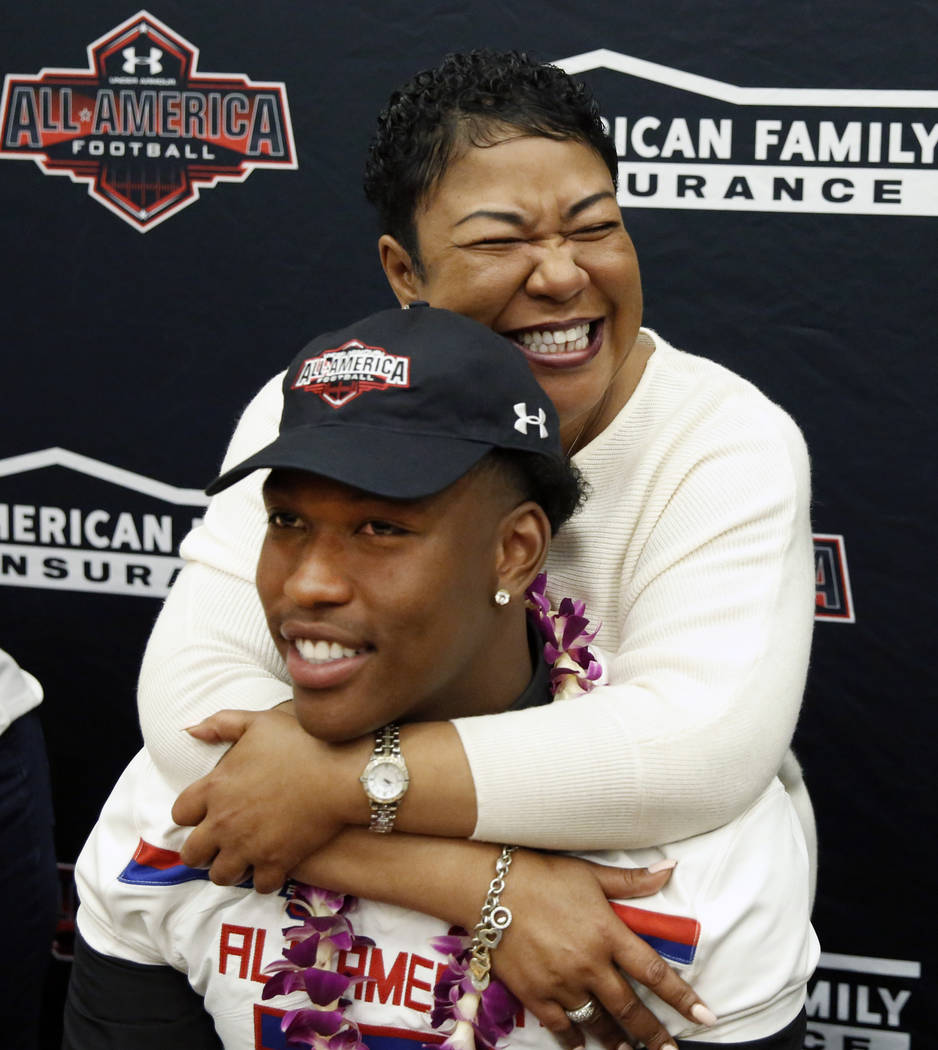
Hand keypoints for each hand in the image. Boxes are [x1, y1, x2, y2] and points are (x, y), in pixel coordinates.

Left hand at [172, 708, 366, 891]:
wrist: (341, 772)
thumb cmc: (302, 742)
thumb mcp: (259, 722)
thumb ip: (221, 724)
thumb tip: (190, 730)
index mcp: (215, 788)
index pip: (180, 814)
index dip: (191, 814)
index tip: (205, 813)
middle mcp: (224, 822)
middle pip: (192, 854)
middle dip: (203, 850)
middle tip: (220, 842)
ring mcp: (248, 846)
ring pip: (220, 875)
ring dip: (229, 867)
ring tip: (244, 856)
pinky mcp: (276, 863)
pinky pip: (259, 886)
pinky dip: (264, 878)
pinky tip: (273, 863)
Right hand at [491, 852, 715, 1049]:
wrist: (489, 888)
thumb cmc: (542, 874)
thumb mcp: (590, 874)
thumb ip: (632, 881)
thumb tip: (670, 870)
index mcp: (608, 934)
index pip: (655, 973)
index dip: (683, 998)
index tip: (706, 1017)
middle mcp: (590, 965)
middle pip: (631, 1009)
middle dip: (653, 1034)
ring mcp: (562, 984)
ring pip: (599, 1023)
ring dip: (618, 1041)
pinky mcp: (535, 995)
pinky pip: (563, 1027)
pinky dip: (576, 1039)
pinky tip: (584, 1045)